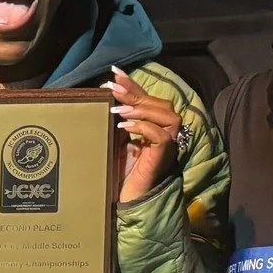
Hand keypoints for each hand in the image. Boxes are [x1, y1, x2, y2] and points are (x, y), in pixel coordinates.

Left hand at [106, 67, 183, 202]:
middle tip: (112, 87)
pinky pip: (161, 136)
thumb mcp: (113, 140)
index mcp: (152, 128)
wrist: (120, 201)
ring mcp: (166, 147)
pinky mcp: (163, 159)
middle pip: (161, 104)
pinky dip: (143, 127)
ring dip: (141, 108)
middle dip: (136, 92)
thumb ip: (115, 120)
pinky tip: (124, 126)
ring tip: (118, 108)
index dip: (134, 84)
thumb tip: (104, 95)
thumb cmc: (115, 173)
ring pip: (168, 116)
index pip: (148, 100)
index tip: (115, 71)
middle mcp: (164, 135)